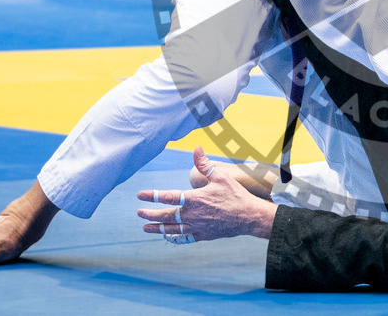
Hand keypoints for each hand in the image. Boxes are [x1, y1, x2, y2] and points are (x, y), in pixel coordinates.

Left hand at [136, 147, 276, 241]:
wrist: (248, 216)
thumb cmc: (235, 194)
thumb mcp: (220, 176)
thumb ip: (204, 164)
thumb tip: (196, 148)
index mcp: (194, 199)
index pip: (168, 197)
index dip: (153, 195)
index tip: (140, 195)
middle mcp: (192, 215)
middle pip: (166, 216)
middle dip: (150, 215)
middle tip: (139, 213)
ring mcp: (197, 227)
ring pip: (172, 230)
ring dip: (157, 229)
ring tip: (146, 228)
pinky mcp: (203, 235)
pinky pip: (184, 238)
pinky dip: (174, 238)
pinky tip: (167, 237)